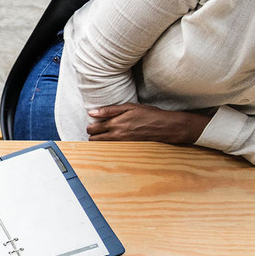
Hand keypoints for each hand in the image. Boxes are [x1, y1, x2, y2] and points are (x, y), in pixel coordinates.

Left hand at [86, 102, 208, 144]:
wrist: (165, 126)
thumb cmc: (148, 114)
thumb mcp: (129, 107)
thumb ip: (109, 110)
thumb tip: (91, 113)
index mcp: (115, 124)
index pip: (92, 130)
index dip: (90, 127)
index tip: (94, 123)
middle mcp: (116, 135)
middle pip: (94, 140)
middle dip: (93, 135)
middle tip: (98, 129)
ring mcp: (121, 143)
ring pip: (101, 146)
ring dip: (100, 140)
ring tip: (105, 133)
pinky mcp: (126, 148)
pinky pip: (111, 148)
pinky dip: (109, 144)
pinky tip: (114, 138)